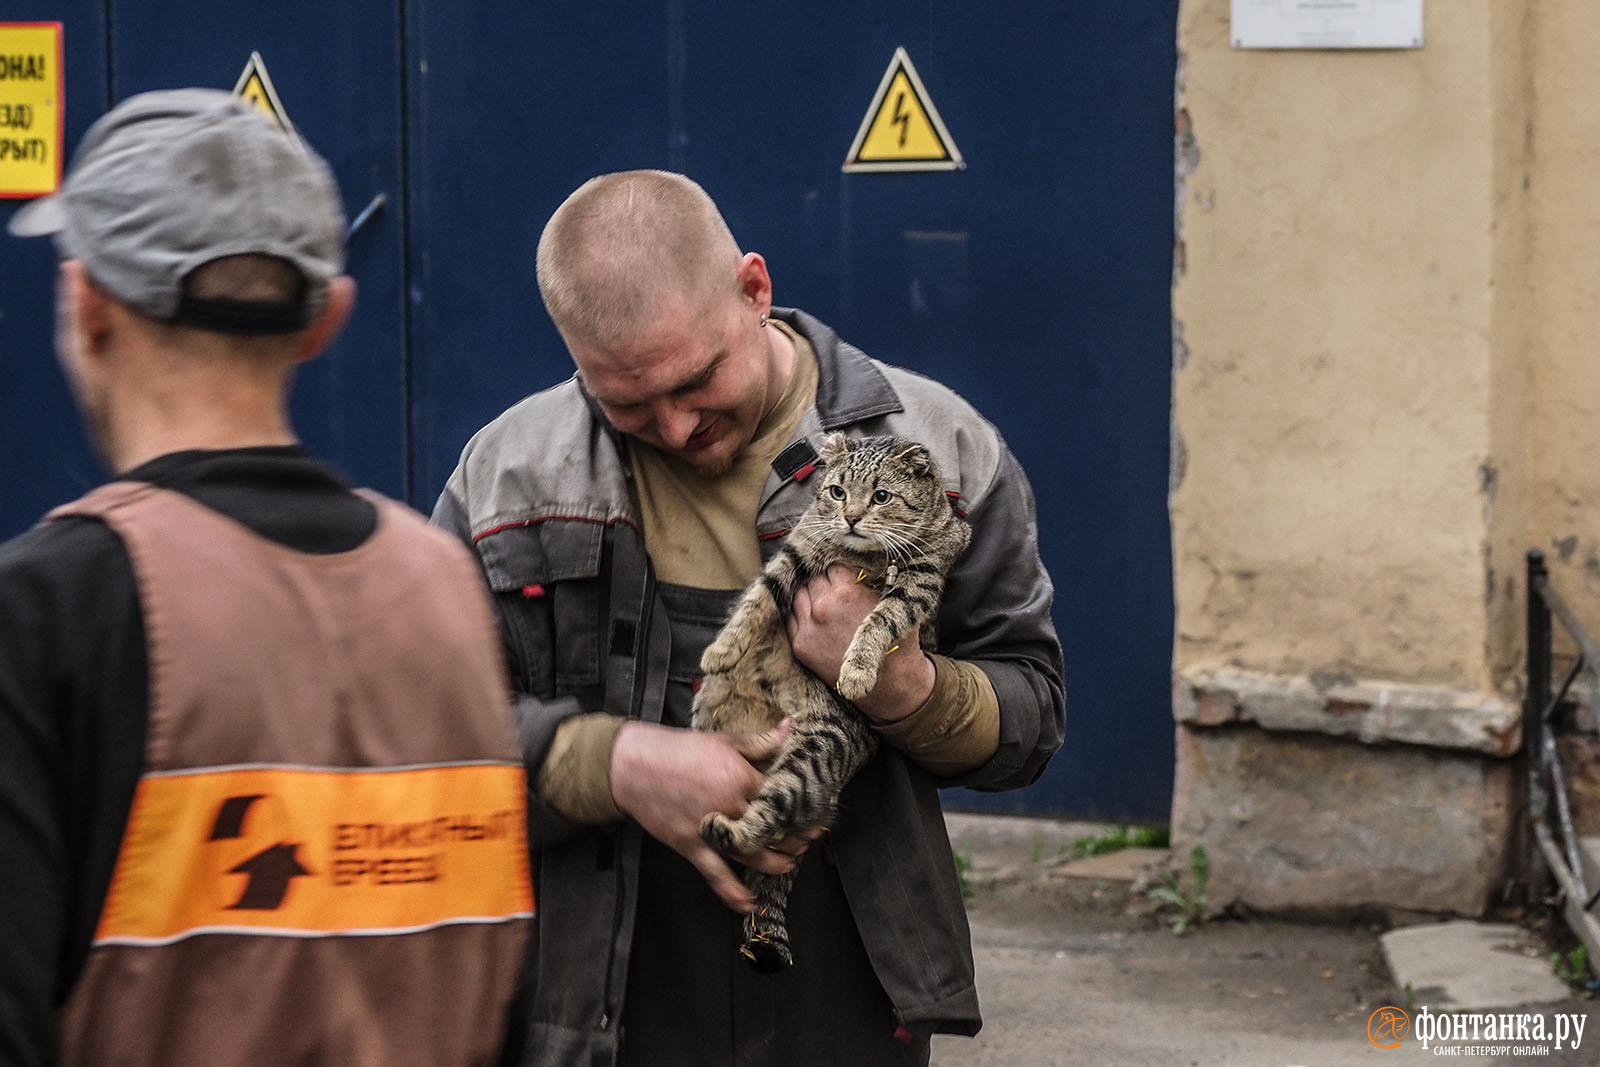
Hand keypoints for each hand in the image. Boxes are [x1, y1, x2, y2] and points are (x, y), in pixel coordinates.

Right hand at [609, 720, 798, 911]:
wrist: (633, 766)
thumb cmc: (679, 749)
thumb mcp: (723, 740)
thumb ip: (760, 742)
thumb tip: (789, 729)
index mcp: (742, 778)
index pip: (784, 800)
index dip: (802, 810)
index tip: (815, 815)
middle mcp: (731, 807)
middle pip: (774, 832)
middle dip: (795, 840)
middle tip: (806, 841)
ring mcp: (712, 830)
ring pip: (754, 857)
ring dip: (776, 864)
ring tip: (788, 864)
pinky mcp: (692, 846)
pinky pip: (716, 875)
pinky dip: (733, 893)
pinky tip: (749, 904)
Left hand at [786, 564, 935, 723]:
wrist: (890, 682)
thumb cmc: (896, 640)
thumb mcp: (891, 603)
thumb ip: (872, 581)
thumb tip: (862, 562)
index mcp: (846, 592)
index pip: (832, 567)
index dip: (840, 573)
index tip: (844, 579)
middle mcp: (823, 607)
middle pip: (813, 579)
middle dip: (824, 583)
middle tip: (834, 591)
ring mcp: (808, 627)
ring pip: (798, 595)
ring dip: (809, 596)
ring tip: (823, 603)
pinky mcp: (801, 645)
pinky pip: (791, 618)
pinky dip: (800, 615)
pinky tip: (813, 618)